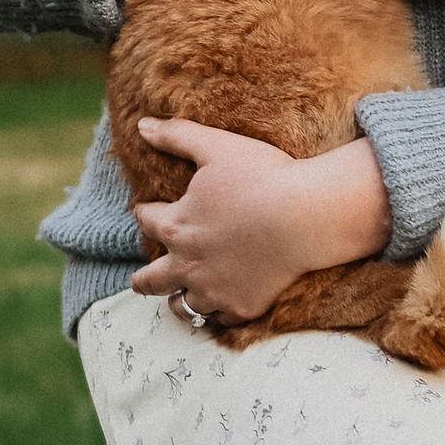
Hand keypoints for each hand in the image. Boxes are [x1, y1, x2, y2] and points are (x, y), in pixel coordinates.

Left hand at [128, 123, 391, 322]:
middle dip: (142, 280)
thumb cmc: (261, 176)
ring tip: (179, 297)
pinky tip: (220, 308)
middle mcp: (187, 264)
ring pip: (183, 305)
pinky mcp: (243, 306)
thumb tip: (141, 125)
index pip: (147, 220)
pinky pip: (220, 319)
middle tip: (139, 280)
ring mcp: (215, 289)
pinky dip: (217, 313)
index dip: (144, 212)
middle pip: (150, 280)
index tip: (143, 210)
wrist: (304, 216)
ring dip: (178, 298)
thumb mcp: (216, 147)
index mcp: (177, 225)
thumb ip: (176, 136)